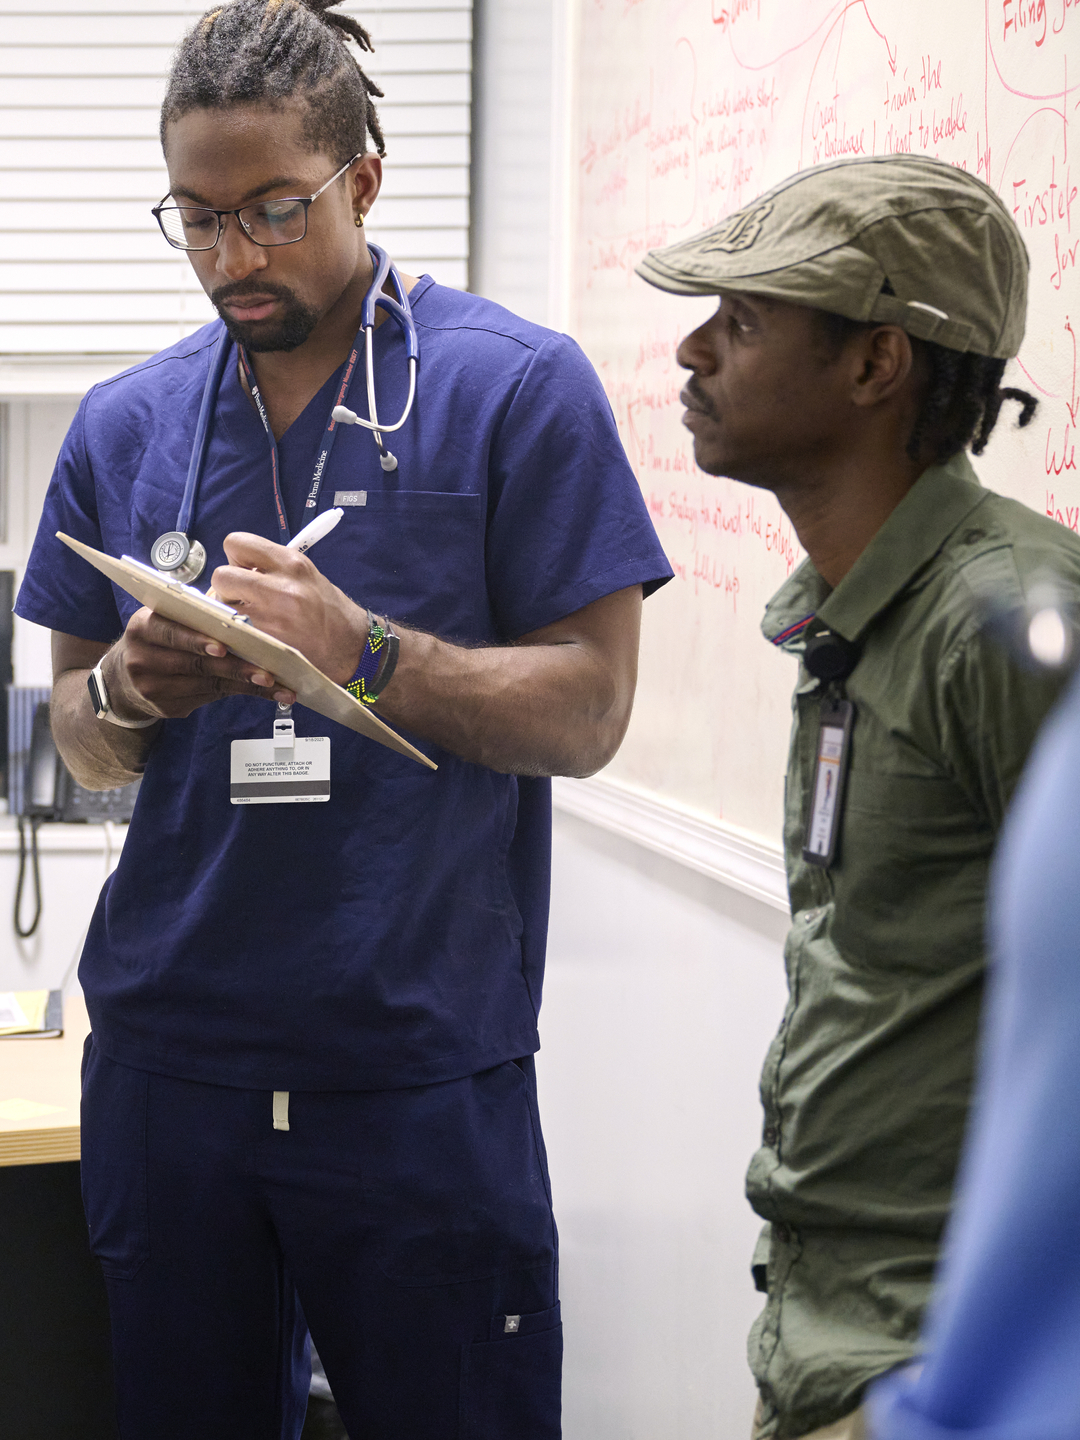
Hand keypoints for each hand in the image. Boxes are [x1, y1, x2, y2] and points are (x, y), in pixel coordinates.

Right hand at [102, 605, 297, 720]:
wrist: (123, 679)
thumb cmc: (158, 638)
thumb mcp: (166, 619)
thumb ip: (195, 614)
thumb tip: (241, 608)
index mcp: (143, 627)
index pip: (171, 633)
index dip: (196, 640)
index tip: (223, 646)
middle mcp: (142, 658)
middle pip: (195, 664)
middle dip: (235, 667)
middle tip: (266, 672)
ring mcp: (153, 687)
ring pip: (207, 684)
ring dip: (245, 685)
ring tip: (275, 685)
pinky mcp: (166, 708)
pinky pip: (210, 699)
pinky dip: (240, 694)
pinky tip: (265, 693)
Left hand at [209, 532, 369, 683]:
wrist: (352, 647)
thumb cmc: (329, 611)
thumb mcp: (305, 575)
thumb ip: (271, 568)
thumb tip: (237, 570)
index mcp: (291, 562)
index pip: (236, 543)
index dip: (235, 559)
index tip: (245, 571)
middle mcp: (282, 586)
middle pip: (222, 576)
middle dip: (225, 588)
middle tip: (242, 599)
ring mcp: (273, 617)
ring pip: (222, 607)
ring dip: (229, 614)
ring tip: (252, 620)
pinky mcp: (268, 642)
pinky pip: (234, 632)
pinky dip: (237, 634)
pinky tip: (255, 637)